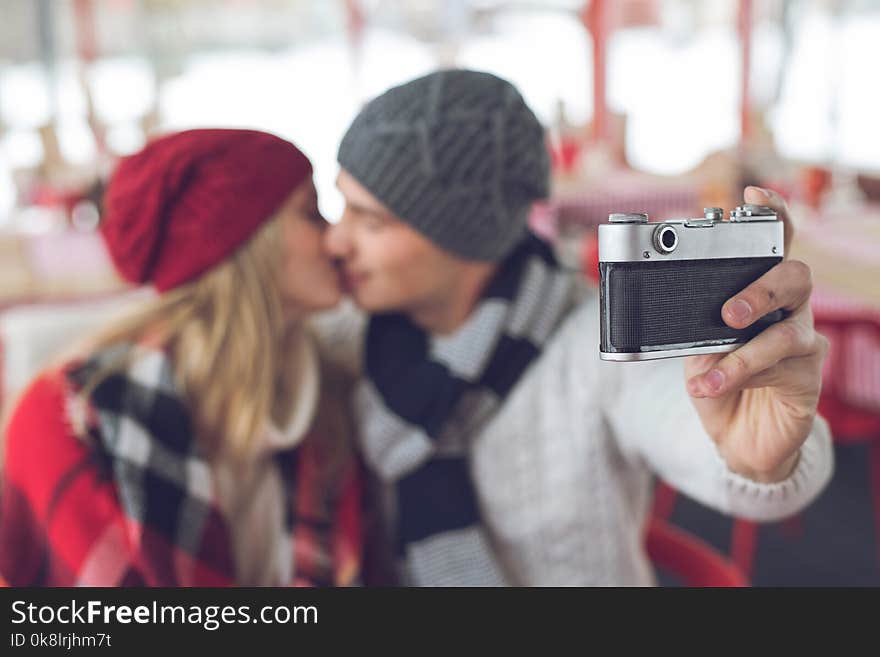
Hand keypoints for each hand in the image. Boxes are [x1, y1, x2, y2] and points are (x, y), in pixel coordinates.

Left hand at [684, 186, 828, 482]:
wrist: (737, 439)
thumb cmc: (718, 381)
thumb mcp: (694, 346)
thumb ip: (691, 322)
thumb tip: (674, 306)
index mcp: (758, 291)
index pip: (774, 244)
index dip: (772, 214)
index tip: (754, 193)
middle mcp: (787, 310)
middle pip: (794, 278)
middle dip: (762, 289)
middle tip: (729, 313)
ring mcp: (802, 342)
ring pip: (787, 331)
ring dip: (742, 352)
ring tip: (706, 369)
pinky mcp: (808, 377)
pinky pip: (781, 371)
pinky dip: (739, 378)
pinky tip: (711, 386)